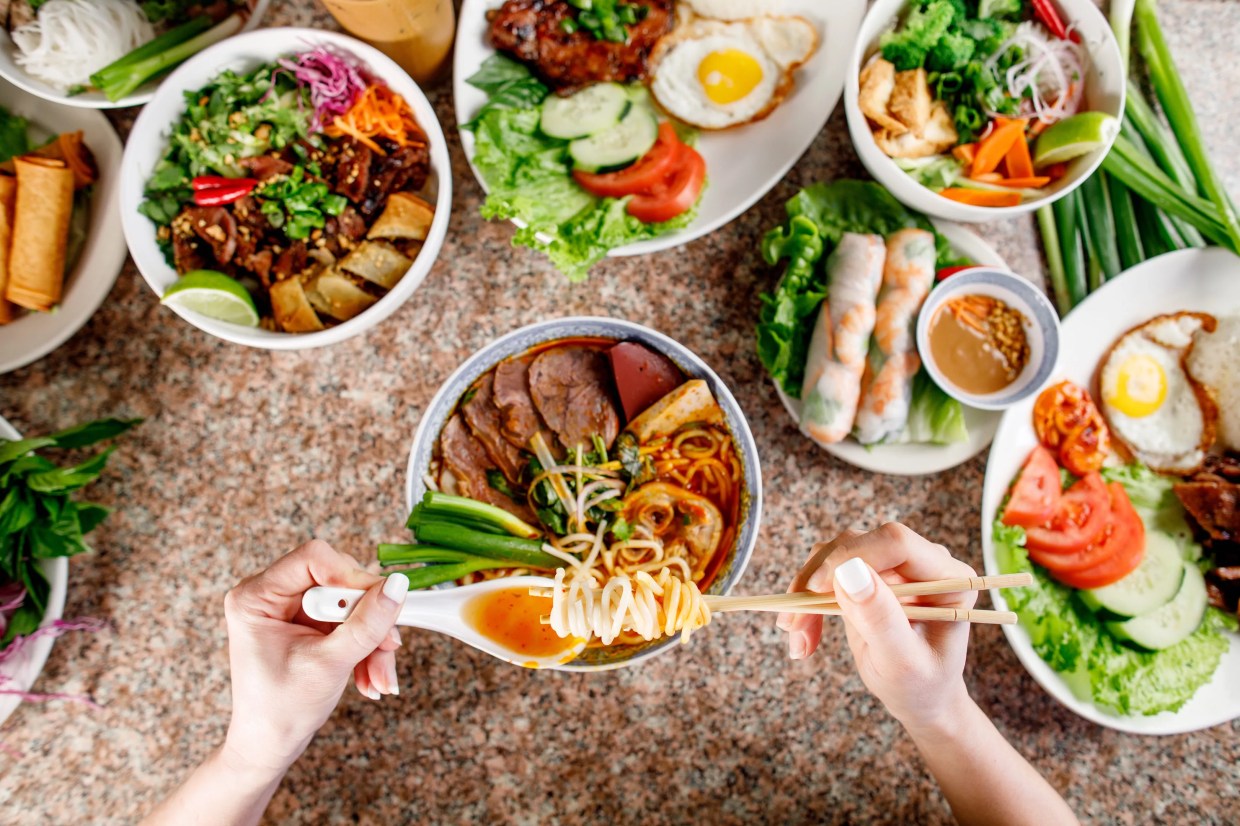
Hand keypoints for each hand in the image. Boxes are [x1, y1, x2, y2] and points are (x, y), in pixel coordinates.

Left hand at [221, 539, 408, 773]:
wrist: (271, 745)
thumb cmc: (280, 710)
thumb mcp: (329, 664)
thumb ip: (366, 624)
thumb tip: (397, 587)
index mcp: (256, 597)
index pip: (313, 558)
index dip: (350, 575)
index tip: (380, 600)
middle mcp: (272, 596)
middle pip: (339, 580)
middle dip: (369, 618)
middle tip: (387, 646)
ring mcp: (292, 610)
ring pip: (351, 603)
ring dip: (373, 639)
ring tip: (380, 678)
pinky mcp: (310, 625)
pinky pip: (350, 621)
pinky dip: (366, 648)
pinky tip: (371, 679)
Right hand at [777, 523, 977, 734]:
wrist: (917, 697)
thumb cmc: (921, 685)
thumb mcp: (902, 662)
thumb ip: (881, 618)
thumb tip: (850, 573)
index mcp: (948, 578)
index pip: (896, 543)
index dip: (853, 557)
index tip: (817, 590)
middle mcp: (921, 562)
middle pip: (857, 544)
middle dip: (818, 581)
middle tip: (794, 625)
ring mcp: (892, 565)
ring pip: (833, 554)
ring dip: (806, 591)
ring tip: (797, 636)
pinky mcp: (867, 574)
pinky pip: (825, 570)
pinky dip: (807, 599)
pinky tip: (802, 632)